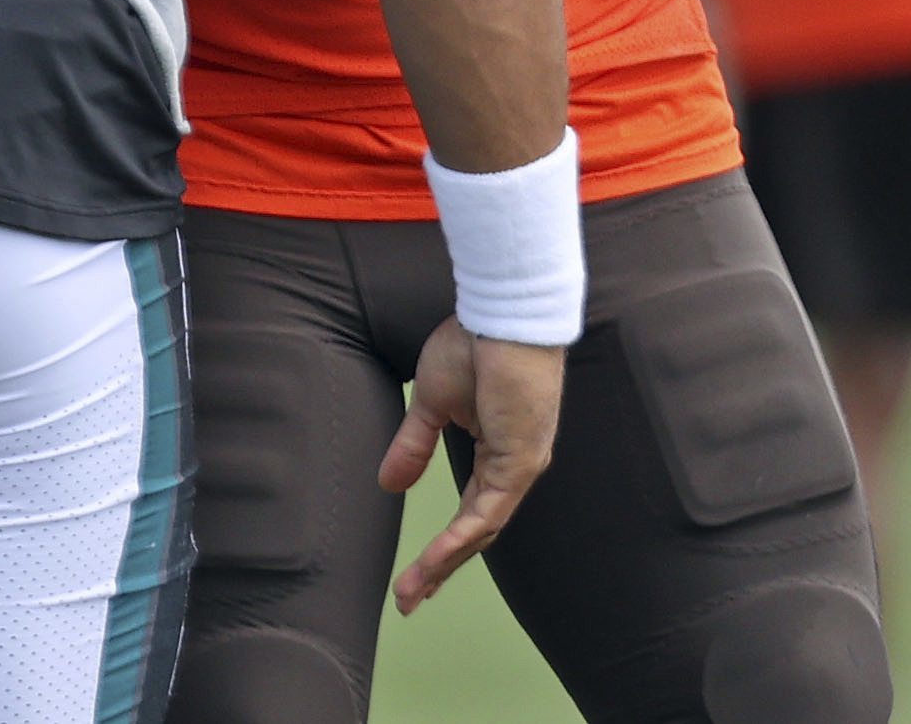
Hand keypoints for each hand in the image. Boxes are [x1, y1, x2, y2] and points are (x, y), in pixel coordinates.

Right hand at [378, 319, 564, 615]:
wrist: (501, 312)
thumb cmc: (474, 344)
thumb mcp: (432, 402)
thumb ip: (414, 445)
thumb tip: (389, 484)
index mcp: (498, 453)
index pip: (470, 512)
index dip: (442, 546)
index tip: (413, 576)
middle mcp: (514, 467)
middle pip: (477, 532)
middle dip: (440, 568)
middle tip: (408, 599)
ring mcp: (521, 466)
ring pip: (483, 530)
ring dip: (445, 563)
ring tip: (412, 591)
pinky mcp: (522, 460)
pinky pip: (489, 511)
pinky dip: (461, 538)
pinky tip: (437, 559)